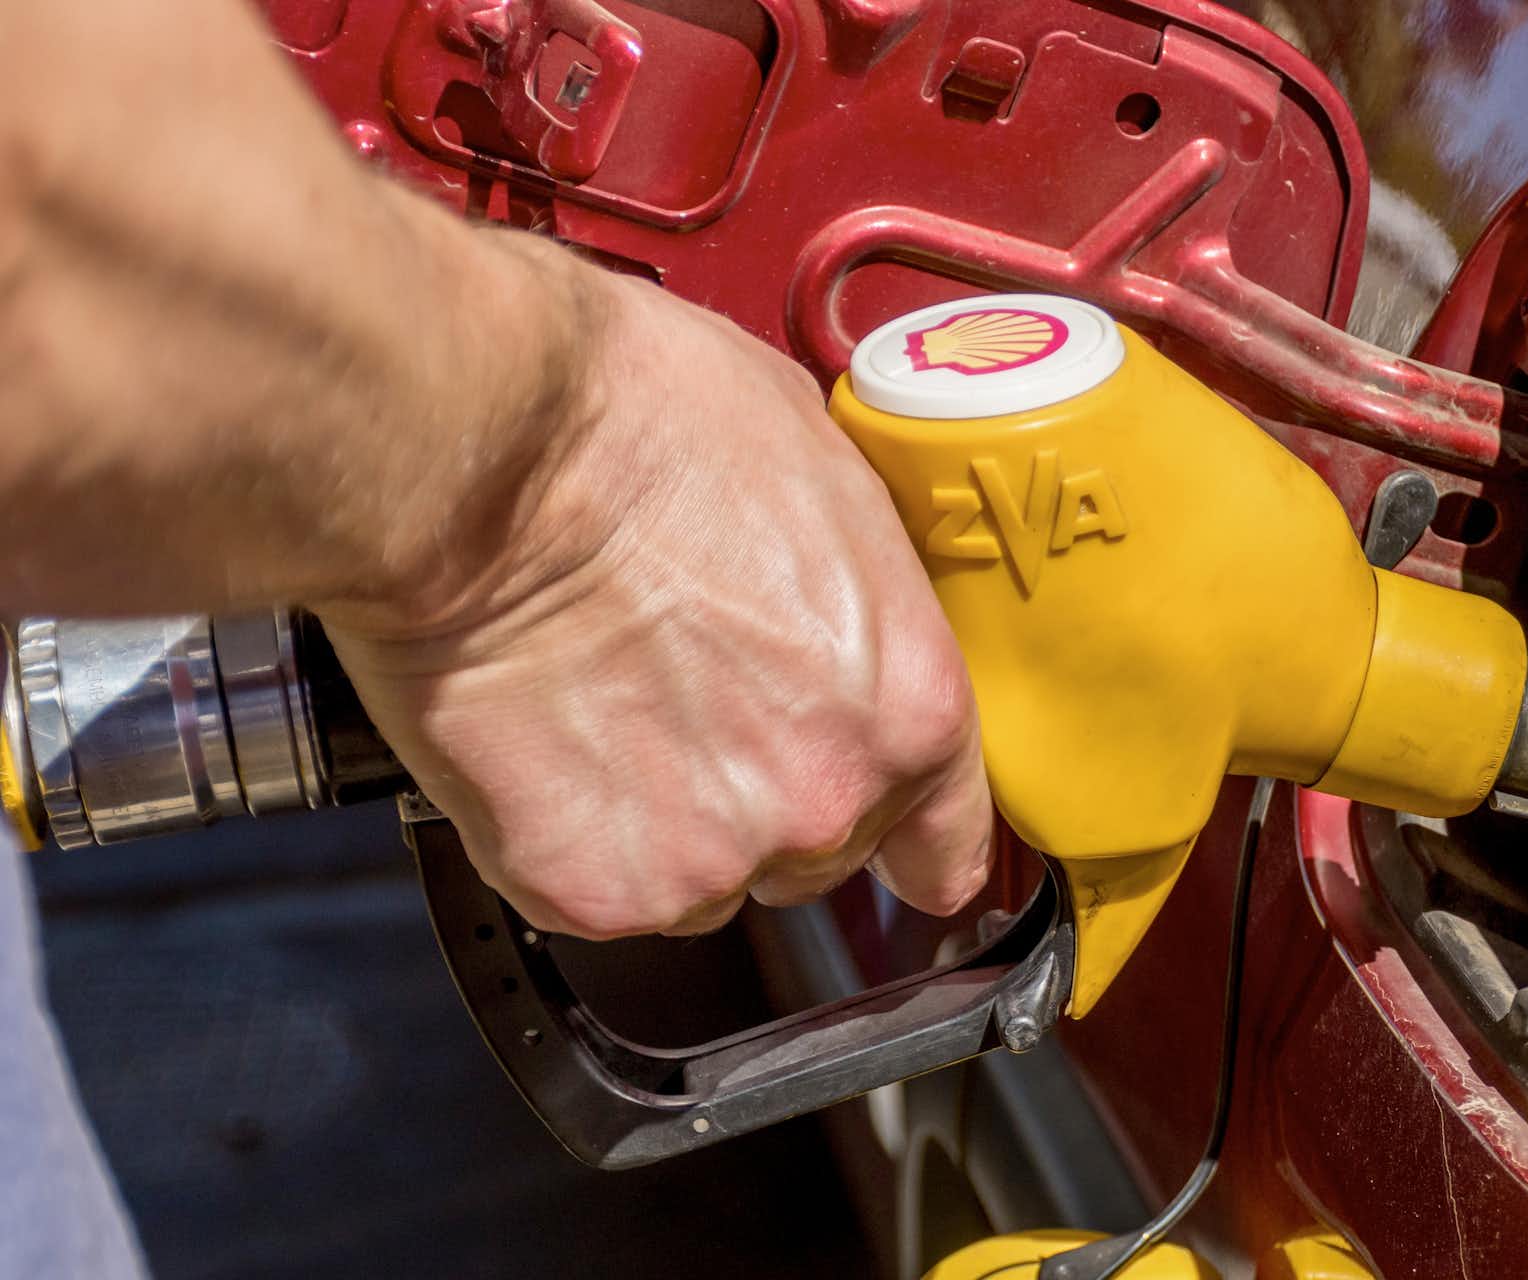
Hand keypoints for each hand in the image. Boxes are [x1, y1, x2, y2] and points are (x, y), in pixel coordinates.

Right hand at [316, 257, 993, 937]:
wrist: (484, 451)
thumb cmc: (641, 425)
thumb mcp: (827, 477)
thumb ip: (861, 601)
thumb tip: (845, 616)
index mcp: (908, 706)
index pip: (948, 837)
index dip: (913, 837)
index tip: (899, 851)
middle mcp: (825, 800)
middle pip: (814, 849)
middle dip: (760, 791)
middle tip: (685, 695)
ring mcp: (706, 858)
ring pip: (701, 875)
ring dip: (662, 818)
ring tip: (602, 702)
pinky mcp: (588, 887)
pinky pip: (593, 888)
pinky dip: (564, 834)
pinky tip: (542, 738)